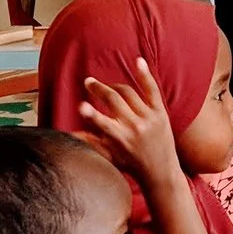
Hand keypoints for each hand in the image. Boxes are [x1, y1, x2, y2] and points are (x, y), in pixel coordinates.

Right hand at [78, 59, 181, 184]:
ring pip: (127, 92)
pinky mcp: (161, 113)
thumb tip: (71, 133)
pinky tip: (138, 60)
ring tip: (105, 86)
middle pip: (113, 100)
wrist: (162, 173)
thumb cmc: (132, 165)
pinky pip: (152, 89)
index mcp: (121, 138)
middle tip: (89, 83)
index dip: (91, 113)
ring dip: (113, 86)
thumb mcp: (110, 157)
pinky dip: (145, 75)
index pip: (103, 123)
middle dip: (98, 89)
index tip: (80, 105)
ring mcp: (149, 118)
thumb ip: (91, 142)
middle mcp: (135, 126)